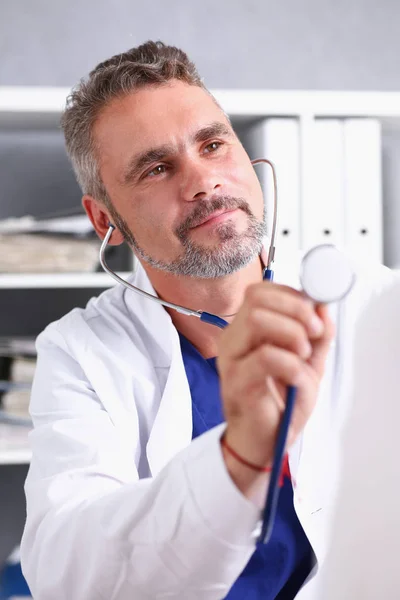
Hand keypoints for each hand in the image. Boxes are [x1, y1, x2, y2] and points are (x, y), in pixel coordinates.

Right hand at [217, 282, 334, 479]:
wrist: (265, 442)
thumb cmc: (280, 402)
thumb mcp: (307, 362)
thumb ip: (317, 334)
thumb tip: (323, 306)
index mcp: (245, 330)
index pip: (260, 291)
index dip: (292, 295)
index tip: (315, 315)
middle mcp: (232, 339)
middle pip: (257, 299)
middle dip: (296, 310)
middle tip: (314, 332)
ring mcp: (230, 360)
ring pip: (257, 321)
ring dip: (292, 333)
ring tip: (303, 355)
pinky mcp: (236, 383)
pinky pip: (266, 358)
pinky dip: (291, 364)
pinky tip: (296, 378)